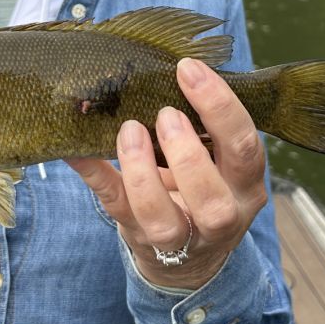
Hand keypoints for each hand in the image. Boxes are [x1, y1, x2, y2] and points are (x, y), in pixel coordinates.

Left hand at [68, 58, 267, 289]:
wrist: (188, 257)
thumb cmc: (204, 184)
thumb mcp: (220, 159)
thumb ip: (206, 125)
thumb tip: (171, 66)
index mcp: (245, 186)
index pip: (245, 147)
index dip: (220, 107)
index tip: (187, 70)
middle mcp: (221, 217)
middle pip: (212, 199)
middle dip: (187, 154)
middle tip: (165, 113)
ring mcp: (178, 237)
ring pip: (163, 219)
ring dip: (142, 174)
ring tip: (129, 131)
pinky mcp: (138, 235)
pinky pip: (114, 207)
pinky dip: (94, 174)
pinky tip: (78, 148)